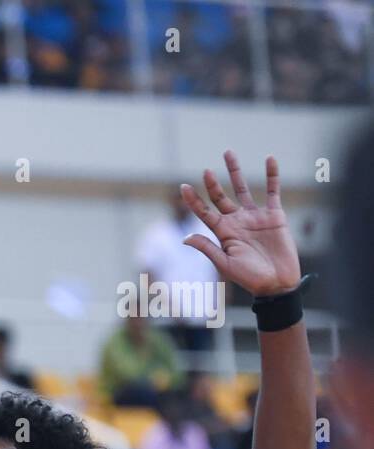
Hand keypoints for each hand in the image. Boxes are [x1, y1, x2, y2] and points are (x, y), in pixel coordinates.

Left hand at [180, 151, 301, 297]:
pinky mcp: (274, 215)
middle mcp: (236, 221)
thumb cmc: (250, 278)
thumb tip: (184, 238)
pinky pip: (273, 191)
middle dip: (213, 183)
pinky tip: (269, 159)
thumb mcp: (225, 264)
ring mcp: (255, 216)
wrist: (277, 283)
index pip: (204, 212)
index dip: (193, 200)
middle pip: (221, 197)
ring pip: (243, 189)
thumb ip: (207, 248)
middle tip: (205, 169)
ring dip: (235, 172)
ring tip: (228, 153)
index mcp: (222, 233)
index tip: (183, 187)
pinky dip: (272, 175)